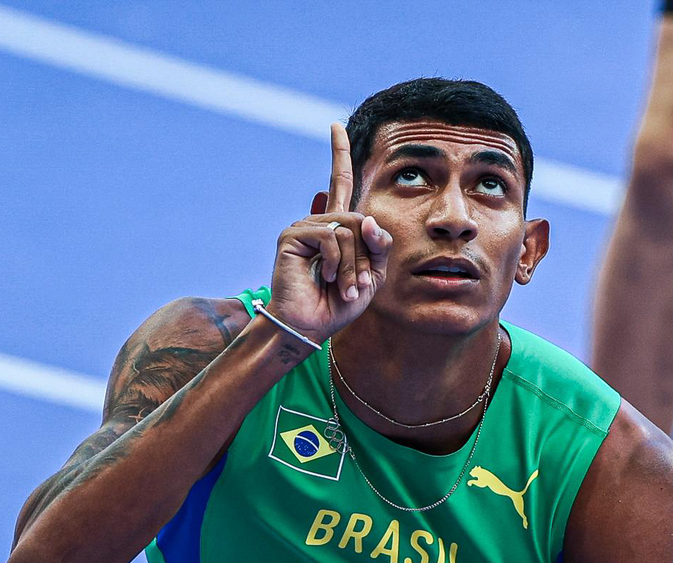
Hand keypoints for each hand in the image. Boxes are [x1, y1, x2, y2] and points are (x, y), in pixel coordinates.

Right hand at [264, 124, 389, 343]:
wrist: (310, 326)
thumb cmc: (338, 304)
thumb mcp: (372, 275)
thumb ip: (378, 245)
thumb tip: (367, 219)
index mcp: (337, 227)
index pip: (340, 182)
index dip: (339, 153)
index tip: (335, 125)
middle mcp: (319, 220)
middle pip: (360, 220)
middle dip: (366, 256)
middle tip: (358, 285)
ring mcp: (304, 226)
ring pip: (348, 230)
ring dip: (352, 264)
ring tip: (342, 287)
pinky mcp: (293, 235)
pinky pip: (330, 237)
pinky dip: (335, 262)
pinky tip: (324, 278)